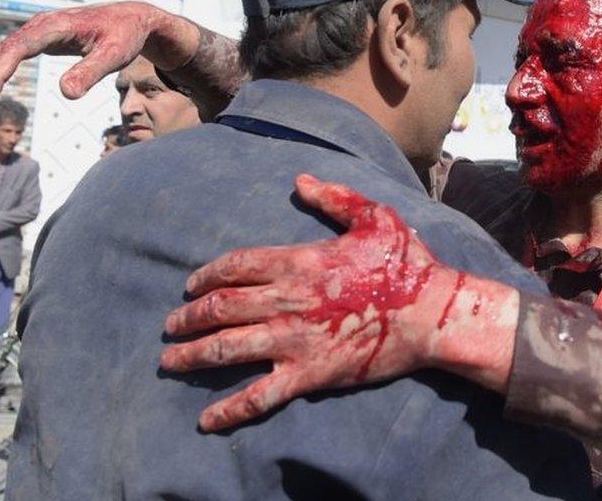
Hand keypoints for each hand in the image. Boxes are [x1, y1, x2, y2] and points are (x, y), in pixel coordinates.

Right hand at [0, 1, 198, 124]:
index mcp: (55, 26)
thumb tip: (66, 94)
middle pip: (0, 55)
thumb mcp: (115, 54)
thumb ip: (91, 72)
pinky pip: (9, 59)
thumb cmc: (126, 35)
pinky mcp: (39, 41)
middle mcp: (39, 26)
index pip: (18, 49)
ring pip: (0, 58)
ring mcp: (36, 33)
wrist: (132, 18)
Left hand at [160, 174, 461, 431]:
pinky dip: (229, 409)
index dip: (206, 275)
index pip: (235, 266)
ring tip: (170, 361)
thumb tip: (300, 180)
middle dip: (188, 316)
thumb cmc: (406, 264)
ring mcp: (294, 341)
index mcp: (299, 261)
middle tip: (171, 324)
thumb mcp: (375, 216)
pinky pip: (259, 395)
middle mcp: (287, 301)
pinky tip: (205, 420)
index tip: (191, 285)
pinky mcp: (308, 375)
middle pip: (220, 308)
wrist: (431, 314)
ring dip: (192, 356)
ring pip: (227, 349)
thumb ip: (334, 197)